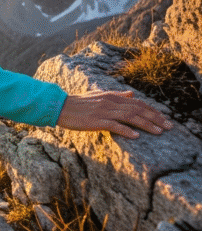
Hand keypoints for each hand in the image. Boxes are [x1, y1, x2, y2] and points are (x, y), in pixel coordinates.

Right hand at [56, 90, 173, 138]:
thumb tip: (131, 94)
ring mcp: (104, 112)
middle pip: (138, 109)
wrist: (60, 107)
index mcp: (112, 96)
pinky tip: (136, 136)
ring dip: (147, 125)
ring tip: (159, 132)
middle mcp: (110, 102)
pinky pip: (115, 125)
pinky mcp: (96, 121)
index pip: (138, 102)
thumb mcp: (99, 95)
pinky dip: (127, 130)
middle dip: (156, 118)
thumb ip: (116, 95)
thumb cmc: (79, 103)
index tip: (164, 118)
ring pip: (131, 117)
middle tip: (169, 127)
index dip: (152, 110)